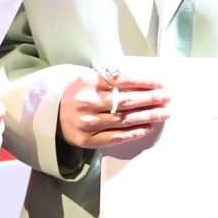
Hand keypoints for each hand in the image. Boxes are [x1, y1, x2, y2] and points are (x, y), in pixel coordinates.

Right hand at [56, 65, 170, 151]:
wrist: (49, 115)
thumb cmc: (74, 93)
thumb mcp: (87, 77)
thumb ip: (110, 78)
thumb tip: (143, 82)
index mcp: (88, 82)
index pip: (123, 81)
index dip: (144, 82)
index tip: (161, 83)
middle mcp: (88, 102)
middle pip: (127, 101)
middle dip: (151, 99)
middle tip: (168, 97)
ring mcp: (87, 123)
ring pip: (124, 119)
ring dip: (148, 116)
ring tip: (164, 113)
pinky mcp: (87, 140)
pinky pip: (115, 137)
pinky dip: (134, 133)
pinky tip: (148, 127)